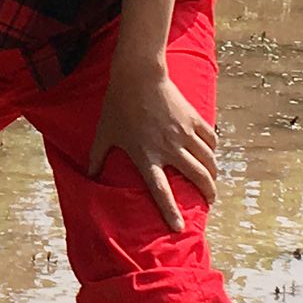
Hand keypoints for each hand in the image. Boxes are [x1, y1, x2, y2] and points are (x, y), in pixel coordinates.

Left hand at [88, 61, 216, 232]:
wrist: (138, 75)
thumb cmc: (118, 105)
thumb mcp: (104, 133)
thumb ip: (96, 157)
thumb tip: (89, 177)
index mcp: (146, 156)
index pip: (161, 191)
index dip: (170, 211)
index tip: (179, 228)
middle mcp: (169, 148)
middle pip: (197, 177)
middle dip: (208, 193)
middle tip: (209, 201)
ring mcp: (184, 133)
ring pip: (208, 160)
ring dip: (213, 174)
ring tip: (213, 181)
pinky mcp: (193, 119)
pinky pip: (211, 139)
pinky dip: (214, 149)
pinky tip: (212, 154)